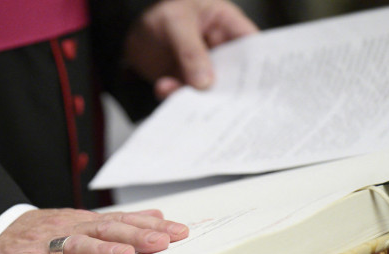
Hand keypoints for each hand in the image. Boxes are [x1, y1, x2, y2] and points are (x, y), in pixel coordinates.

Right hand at [0, 208, 188, 253]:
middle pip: (104, 230)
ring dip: (100, 250)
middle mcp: (67, 229)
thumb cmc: (38, 234)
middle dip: (135, 236)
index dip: (151, 226)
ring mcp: (42, 243)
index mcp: (83, 223)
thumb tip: (158, 215)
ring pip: (74, 244)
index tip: (181, 233)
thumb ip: (117, 223)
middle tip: (162, 243)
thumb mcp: (79, 224)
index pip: (122, 222)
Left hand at [125, 0, 257, 98]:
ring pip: (208, 89)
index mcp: (227, 25)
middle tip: (222, 105)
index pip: (251, 46)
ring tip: (182, 95)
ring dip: (196, 96)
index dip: (260, 66)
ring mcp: (203, 68)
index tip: (258, 88)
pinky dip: (175, 96)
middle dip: (227, 91)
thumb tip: (205, 83)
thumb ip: (190, 51)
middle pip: (234, 75)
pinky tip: (163, 89)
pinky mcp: (185, 81)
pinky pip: (186, 94)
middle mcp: (219, 50)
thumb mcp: (175, 23)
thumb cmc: (161, 13)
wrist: (129, 28)